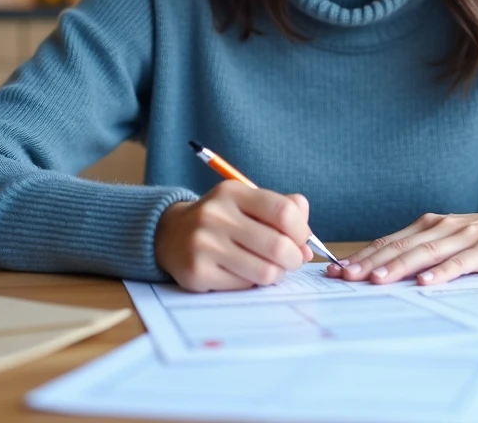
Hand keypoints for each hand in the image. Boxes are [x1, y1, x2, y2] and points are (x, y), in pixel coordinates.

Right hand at [154, 182, 313, 291]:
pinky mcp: (197, 273)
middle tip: (291, 260)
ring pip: (265, 271)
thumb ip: (284, 211)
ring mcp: (204, 245)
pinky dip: (252, 283)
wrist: (170, 234)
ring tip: (269, 267)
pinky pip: (245, 286)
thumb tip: (307, 244)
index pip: (284, 211)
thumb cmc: (222, 220)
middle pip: (278, 245)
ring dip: (276, 273)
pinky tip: (243, 272)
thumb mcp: (248, 203)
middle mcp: (215, 216)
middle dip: (294, 258)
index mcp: (232, 193)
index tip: (301, 239)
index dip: (302, 230)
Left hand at [327, 197, 477, 285]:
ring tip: (375, 280)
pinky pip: (459, 263)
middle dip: (370, 262)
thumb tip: (385, 270)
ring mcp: (462, 237)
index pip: (388, 241)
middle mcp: (440, 227)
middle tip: (344, 276)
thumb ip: (423, 251)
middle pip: (399, 246)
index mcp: (428, 226)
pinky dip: (441, 273)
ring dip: (398, 267)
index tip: (336, 270)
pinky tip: (425, 283)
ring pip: (423, 254)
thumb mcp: (450, 239)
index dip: (362, 255)